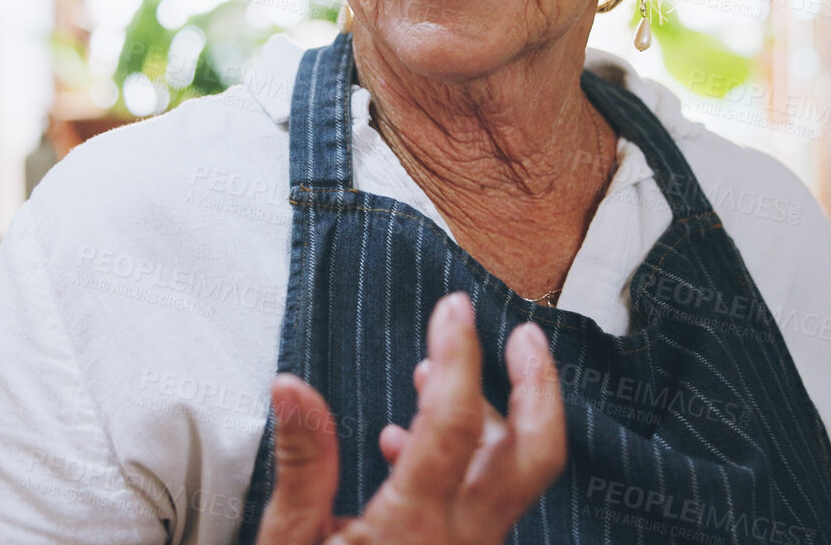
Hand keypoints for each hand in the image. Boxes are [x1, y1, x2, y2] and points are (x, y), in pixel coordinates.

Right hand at [256, 293, 566, 543]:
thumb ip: (303, 464)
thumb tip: (291, 384)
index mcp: (415, 528)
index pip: (454, 421)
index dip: (458, 354)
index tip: (451, 308)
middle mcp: (461, 542)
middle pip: (535, 453)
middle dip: (539, 385)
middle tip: (524, 334)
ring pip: (514, 476)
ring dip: (494, 416)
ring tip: (437, 374)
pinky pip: (485, 503)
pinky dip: (466, 458)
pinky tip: (405, 443)